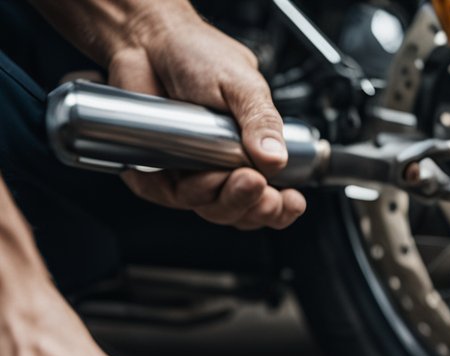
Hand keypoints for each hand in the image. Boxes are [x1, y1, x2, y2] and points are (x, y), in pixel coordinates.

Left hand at [107, 5, 305, 229]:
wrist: (148, 38)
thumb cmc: (196, 55)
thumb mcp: (242, 86)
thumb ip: (262, 122)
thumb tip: (277, 158)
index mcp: (254, 152)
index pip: (273, 197)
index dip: (281, 208)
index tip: (289, 200)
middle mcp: (223, 167)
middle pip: (242, 211)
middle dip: (251, 205)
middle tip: (253, 183)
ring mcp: (191, 171)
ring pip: (209, 208)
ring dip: (219, 198)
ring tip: (222, 173)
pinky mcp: (156, 169)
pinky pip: (167, 195)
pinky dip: (176, 189)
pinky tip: (184, 171)